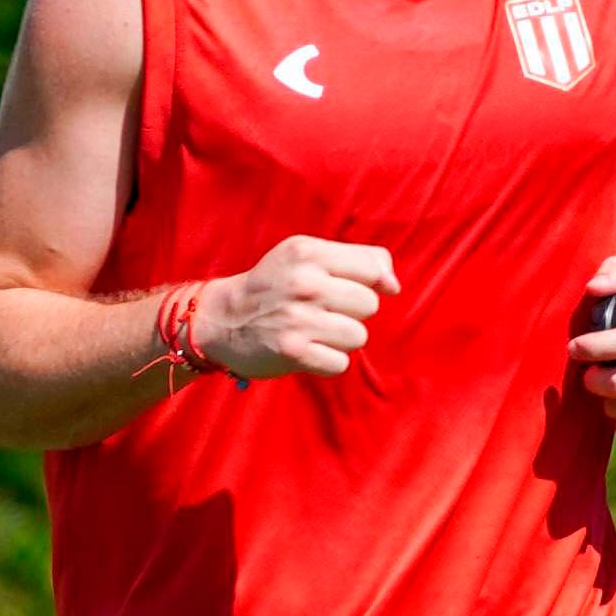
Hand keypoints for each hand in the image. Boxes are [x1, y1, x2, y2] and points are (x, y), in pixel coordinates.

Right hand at [201, 236, 399, 378]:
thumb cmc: (275, 285)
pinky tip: (307, 349)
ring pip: (358, 336)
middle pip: (369, 305)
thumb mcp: (307, 256)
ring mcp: (298, 318)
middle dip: (351, 313)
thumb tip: (394, 286)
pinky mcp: (294, 351)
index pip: (372, 268)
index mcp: (308, 252)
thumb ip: (358, 260)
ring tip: (314, 331)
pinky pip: (340, 363)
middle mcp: (304, 283)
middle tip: (321, 312)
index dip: (368, 283)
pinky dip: (327, 361)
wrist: (222, 319)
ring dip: (340, 340)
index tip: (347, 289)